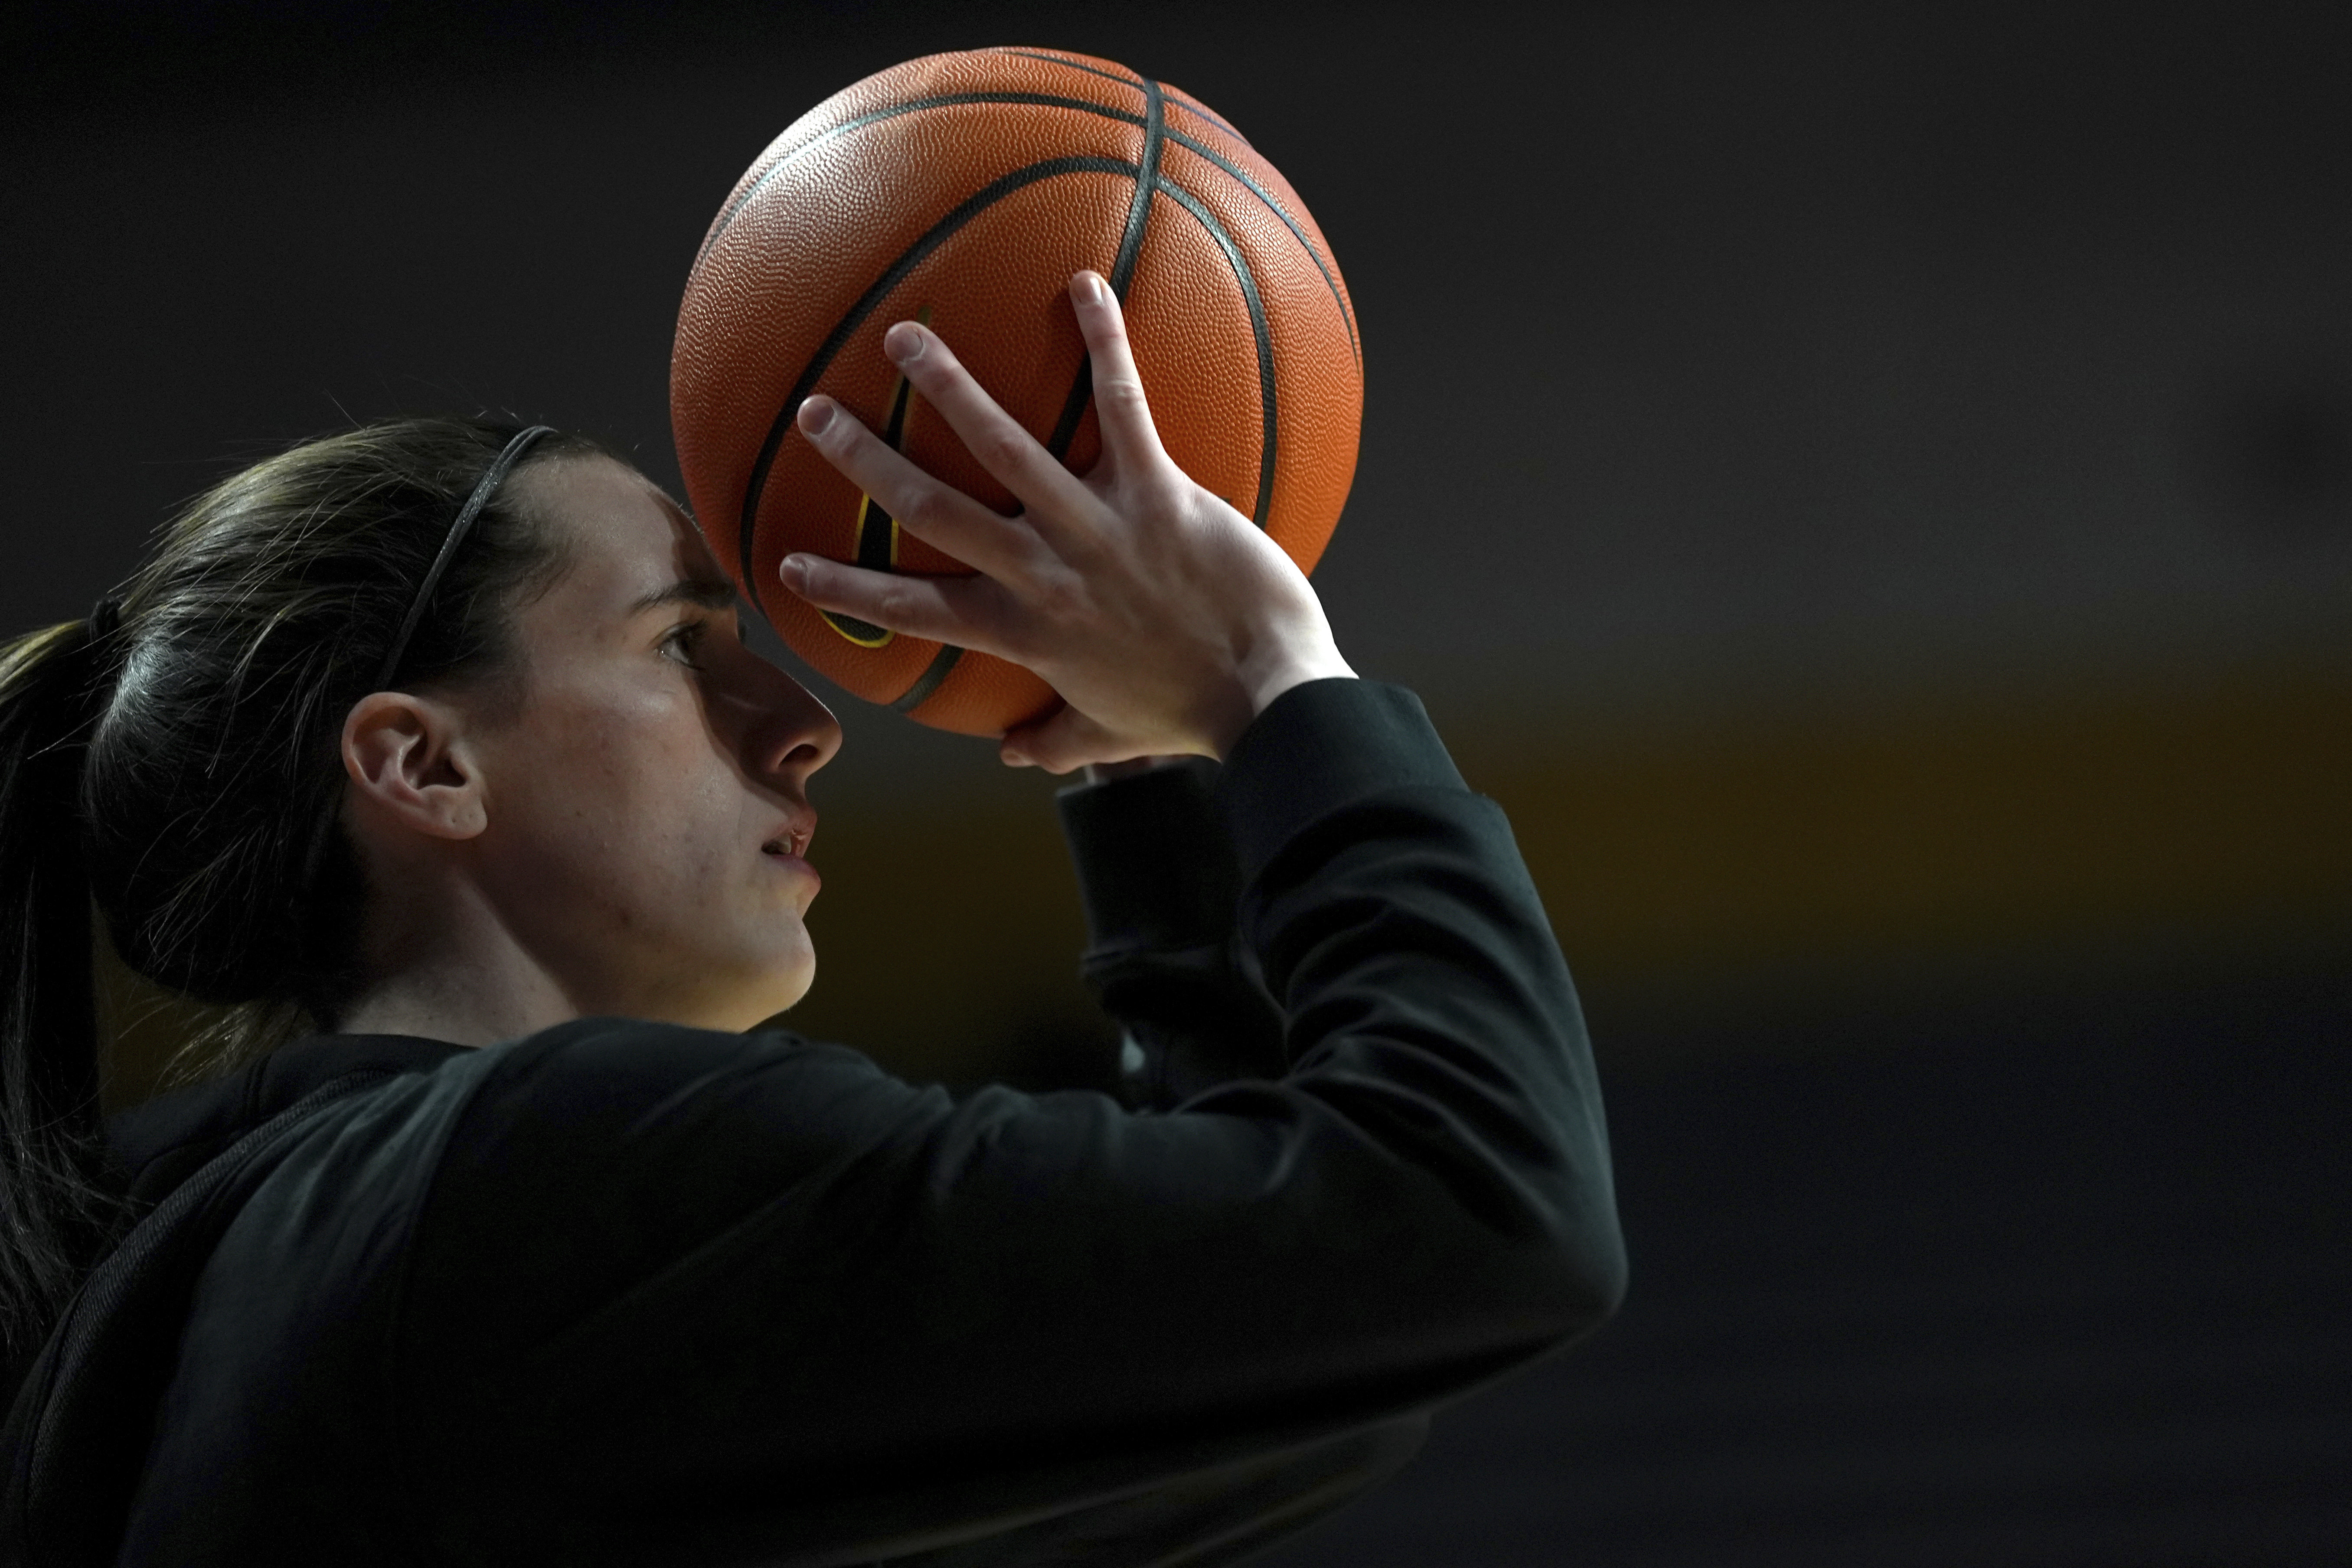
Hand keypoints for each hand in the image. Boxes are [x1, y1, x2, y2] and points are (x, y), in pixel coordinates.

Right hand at [780, 270, 1353, 772]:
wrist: (1269, 700)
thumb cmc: (1189, 715)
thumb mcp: (1107, 736)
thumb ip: (1054, 740)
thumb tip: (1012, 756)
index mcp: (1023, 633)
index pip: (912, 609)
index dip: (847, 589)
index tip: (789, 566)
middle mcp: (1045, 577)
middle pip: (933, 511)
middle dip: (868, 459)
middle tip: (815, 413)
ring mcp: (1099, 530)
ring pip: (1007, 447)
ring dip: (951, 387)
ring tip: (906, 335)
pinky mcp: (1160, 494)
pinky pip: (1123, 406)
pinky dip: (1104, 341)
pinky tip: (1084, 283)